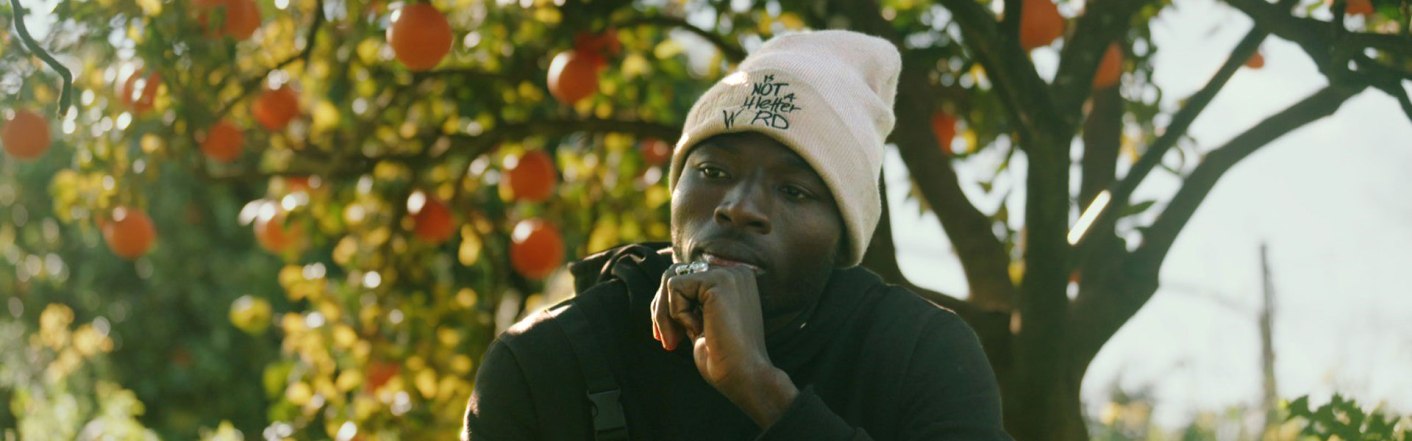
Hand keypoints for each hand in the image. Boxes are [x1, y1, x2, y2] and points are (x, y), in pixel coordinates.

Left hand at [650, 263, 797, 427]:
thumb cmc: (723, 358)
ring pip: (671, 279)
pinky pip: (675, 286)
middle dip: (662, 309)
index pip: (686, 278)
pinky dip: (677, 312)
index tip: (668, 336)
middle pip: (675, 273)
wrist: (744, 376)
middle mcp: (734, 272)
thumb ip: (689, 303)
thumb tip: (661, 294)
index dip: (669, 307)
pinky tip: (697, 329)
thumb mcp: (702, 323)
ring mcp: (729, 273)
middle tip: (666, 341)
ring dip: (666, 313)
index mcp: (734, 281)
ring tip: (676, 339)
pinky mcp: (719, 280)